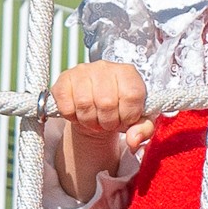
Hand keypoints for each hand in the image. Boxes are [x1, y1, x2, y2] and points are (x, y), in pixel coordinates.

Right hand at [49, 56, 147, 198]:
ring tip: (94, 119)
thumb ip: (143, 130)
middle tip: (108, 123)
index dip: (128, 115)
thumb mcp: (138, 120)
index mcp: (128, 73)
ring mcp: (83, 70)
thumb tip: (134, 141)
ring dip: (90, 121)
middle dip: (108, 122)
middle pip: (106, 102)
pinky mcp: (64, 79)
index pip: (132, 95)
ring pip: (84, 103)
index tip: (125, 120)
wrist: (96, 107)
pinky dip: (72, 117)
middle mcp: (105, 67)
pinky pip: (66, 105)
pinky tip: (79, 114)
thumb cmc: (119, 111)